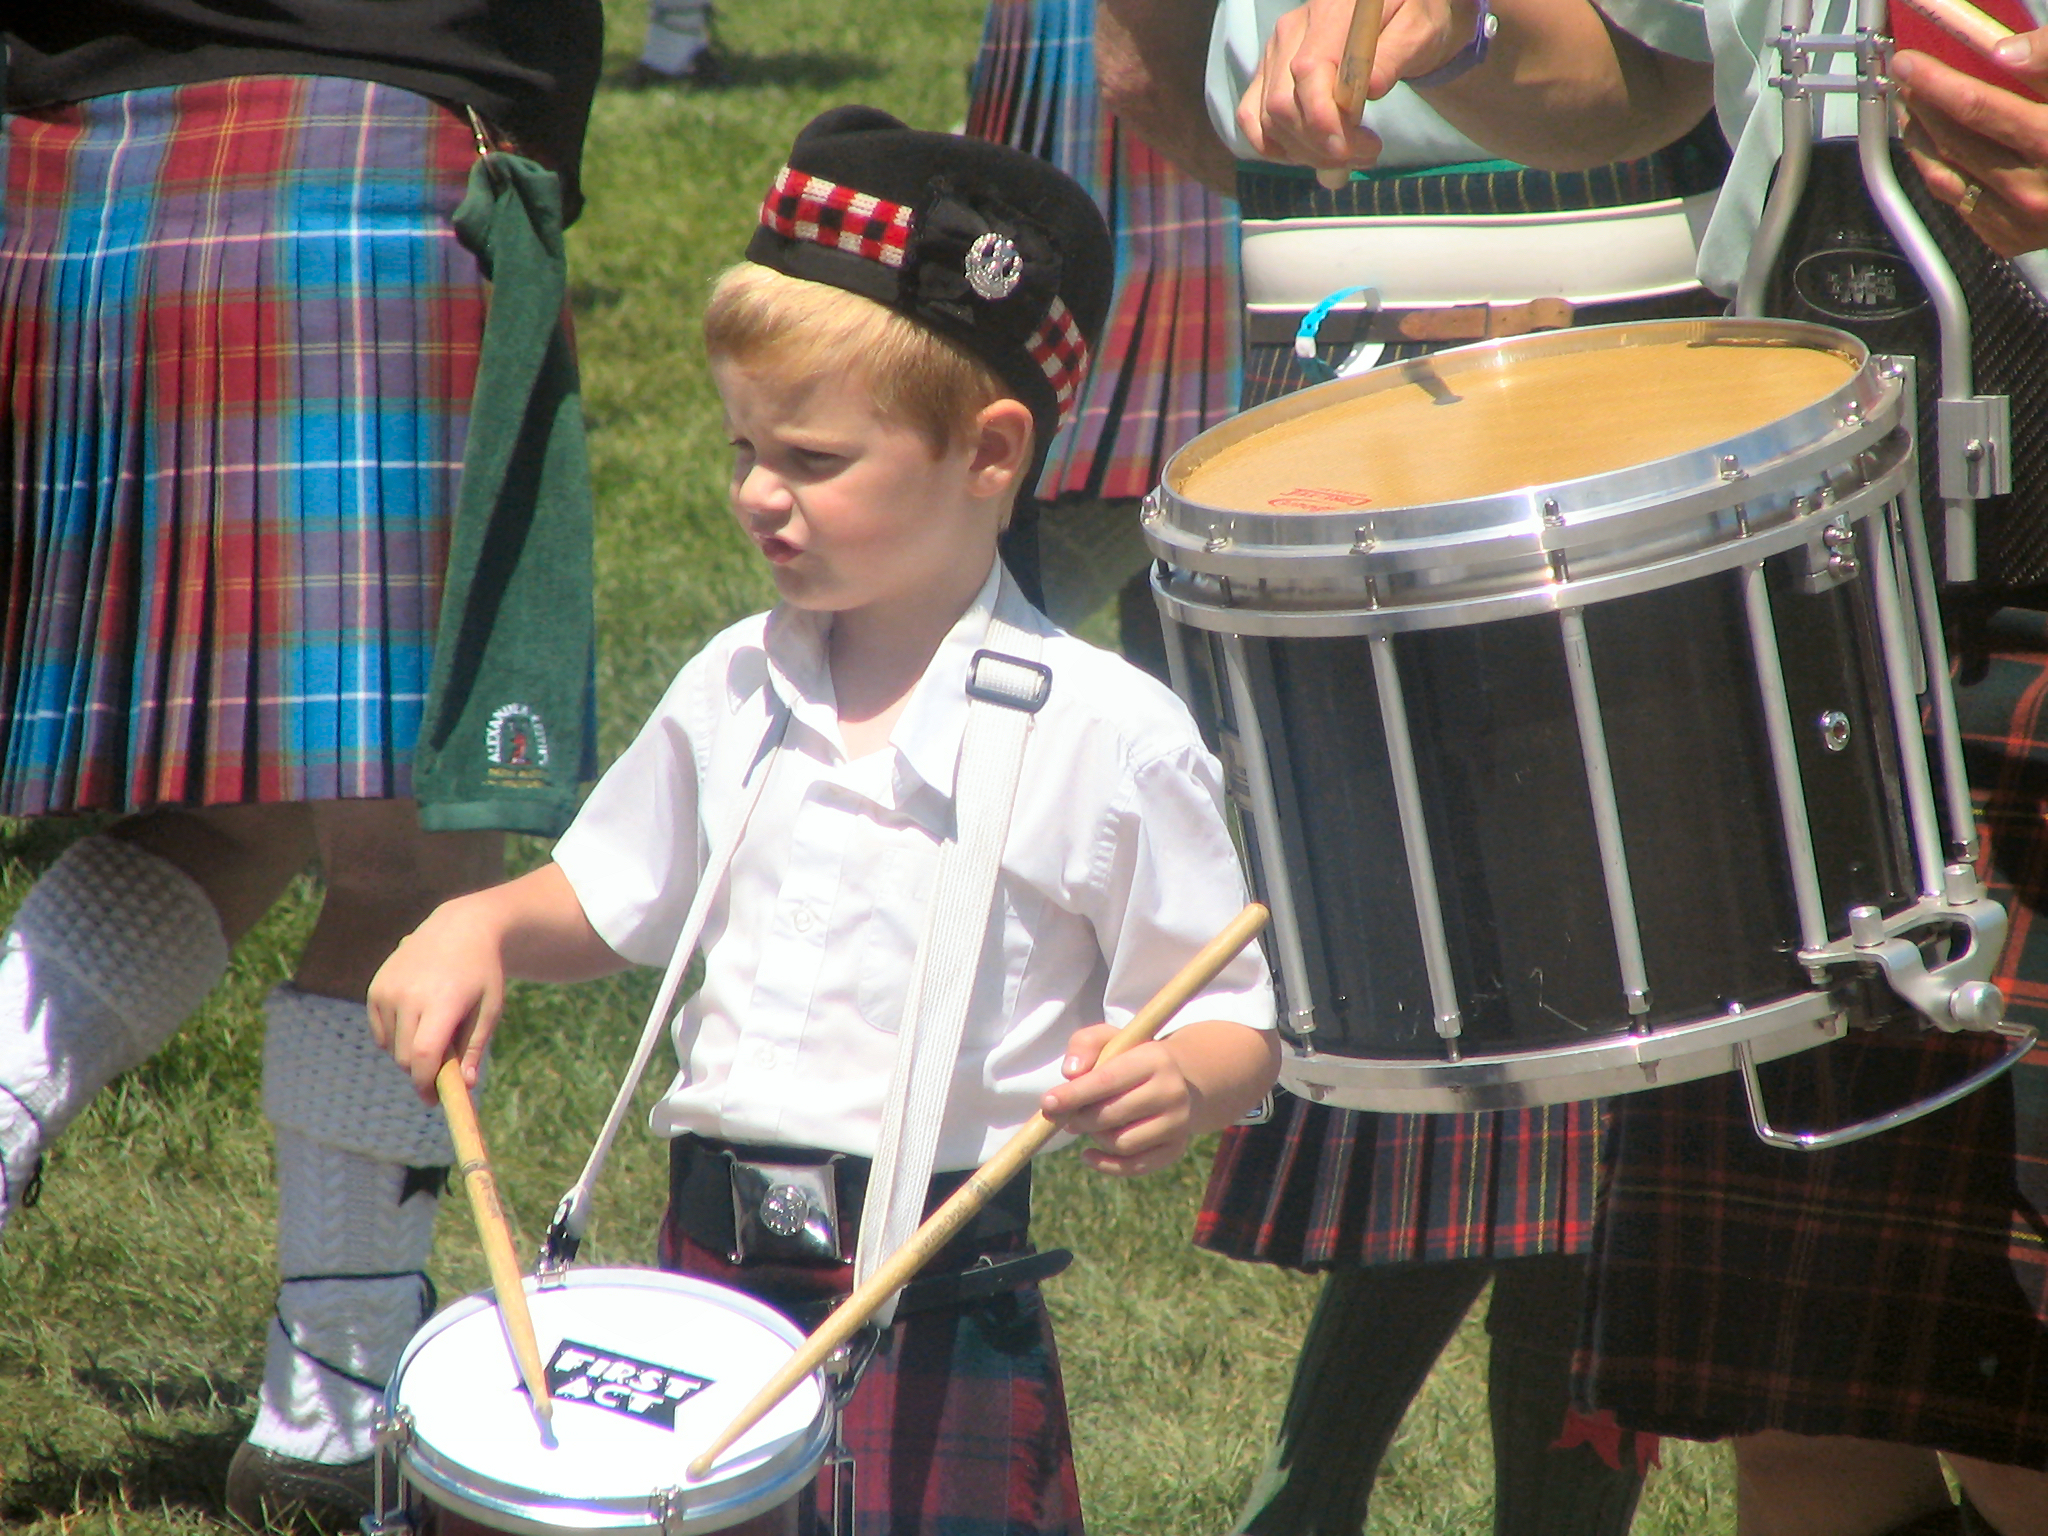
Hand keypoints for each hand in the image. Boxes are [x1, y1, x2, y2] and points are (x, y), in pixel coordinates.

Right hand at [367, 899, 506, 1102]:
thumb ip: (475, 1047)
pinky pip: (381, 1032)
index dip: (426, 1083)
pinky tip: (417, 1020)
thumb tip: (466, 1086)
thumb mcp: (489, 1008)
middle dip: (422, 1071)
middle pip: (406, 1057)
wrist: (460, 928)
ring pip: (393, 1046)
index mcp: (442, 1001)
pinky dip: (396, 1038)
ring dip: (411, 1052)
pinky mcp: (375, 988)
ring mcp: (388, 990)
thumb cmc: (482, 973)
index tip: (434, 1100)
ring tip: (436, 1029)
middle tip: (442, 1070)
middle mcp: (409, 995)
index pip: (423, 1055)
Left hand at [1039, 1023, 1200, 1176]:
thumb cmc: (1134, 1057)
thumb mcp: (1112, 1039)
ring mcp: (1178, 1123)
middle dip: (1080, 1119)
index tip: (1047, 1103)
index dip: (1074, 1094)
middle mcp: (1171, 1092)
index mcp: (1154, 1059)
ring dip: (1095, 1137)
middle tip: (1068, 1116)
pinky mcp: (1176, 1148)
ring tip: (1089, 1124)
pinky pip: (1135, 1167)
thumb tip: (1070, 1073)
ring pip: (1121, 1144)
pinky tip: (1088, 1154)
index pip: (1108, 1080)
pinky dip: (1106, 1165)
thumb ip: (1085, 1044)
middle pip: (1111, 1116)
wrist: (1184, 1079)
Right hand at [1236, 0, 1473, 174]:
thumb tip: (1370, 88)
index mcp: (1330, 12)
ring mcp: (1274, 53)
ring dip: (1305, 153)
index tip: (1352, 149)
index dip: (1322, 119)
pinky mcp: (1267, 74)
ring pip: (1268, 119)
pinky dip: (1276, 147)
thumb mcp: (1420, 30)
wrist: (1398, 15)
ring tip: (1347, 156)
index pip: (1307, 71)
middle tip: (1363, 155)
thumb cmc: (1413, 19)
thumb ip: (1396, 54)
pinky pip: (1252, 119)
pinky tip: (1309, 153)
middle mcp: (1292, 30)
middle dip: (1319, 146)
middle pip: (1282, 104)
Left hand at [1896, 40, 2047, 256]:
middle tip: (1908, 81)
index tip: (1908, 63)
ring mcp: (2017, 222)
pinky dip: (1937, 171)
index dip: (1936, 82)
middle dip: (1923, 107)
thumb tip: (2002, 52)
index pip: (1978, 108)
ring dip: (1920, 140)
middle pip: (1954, 143)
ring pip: (1944, 176)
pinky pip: (1957, 202)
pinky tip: (1933, 148)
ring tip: (1911, 110)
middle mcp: (2032, 191)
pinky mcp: (2008, 239)